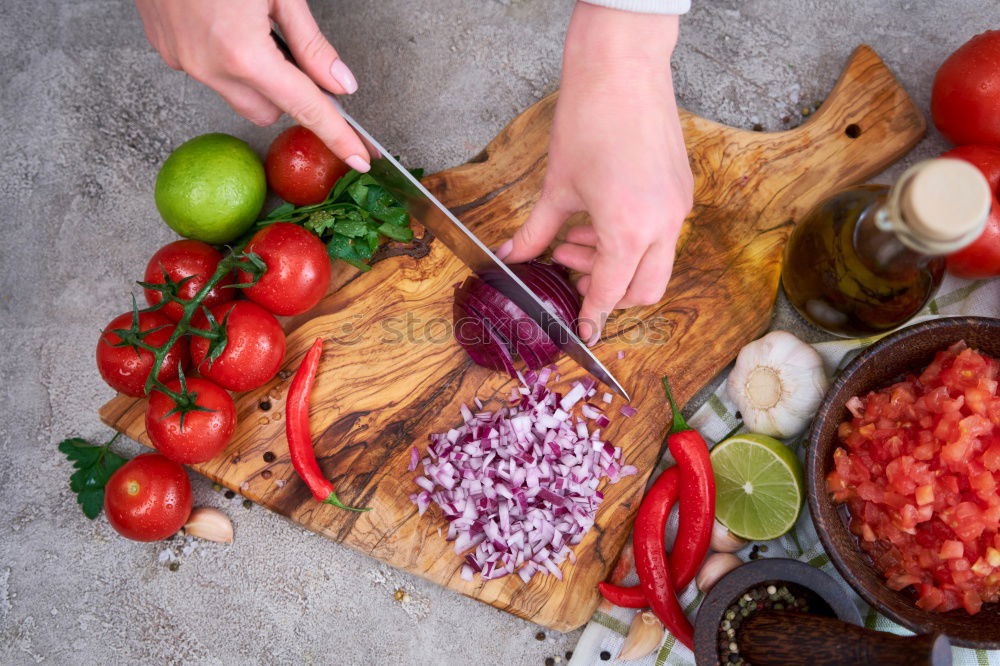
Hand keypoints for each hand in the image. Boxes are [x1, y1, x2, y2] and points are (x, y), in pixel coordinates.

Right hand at [135, 0, 369, 170]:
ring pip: (238, 95)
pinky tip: (224, 22)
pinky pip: (209, 72)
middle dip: (289, 93)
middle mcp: (208, 66)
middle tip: (293, 52)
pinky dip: (225, 59)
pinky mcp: (165, 48)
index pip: (304, 108)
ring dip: (256, 76)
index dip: (336, 134)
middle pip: (269, 111)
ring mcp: (181, 60)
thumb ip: (310, 43)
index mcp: (242, 53)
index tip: (357, 156)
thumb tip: (339, 82)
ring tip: (250, 24)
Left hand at [498, 3, 692, 344]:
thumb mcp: (557, 186)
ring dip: (616, 264)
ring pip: (654, 263)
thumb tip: (513, 256)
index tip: (583, 333)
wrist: (623, 68)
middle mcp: (663, 224)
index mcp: (629, 229)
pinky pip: (661, 235)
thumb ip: (537, 231)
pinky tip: (598, 219)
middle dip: (608, 293)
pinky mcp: (681, 190)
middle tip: (570, 275)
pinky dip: (632, 240)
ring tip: (574, 239)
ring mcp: (677, 207)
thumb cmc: (589, 120)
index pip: (612, 292)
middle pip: (644, 289)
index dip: (593, 316)